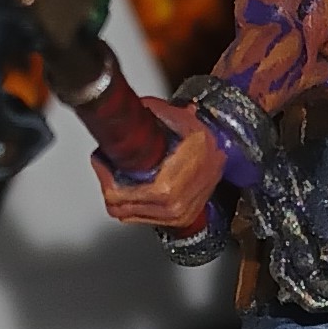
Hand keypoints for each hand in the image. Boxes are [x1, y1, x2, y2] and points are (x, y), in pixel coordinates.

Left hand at [91, 98, 225, 229]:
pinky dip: (133, 204)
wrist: (225, 154)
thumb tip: (131, 108)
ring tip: (118, 174)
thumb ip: (153, 112)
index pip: (118, 196)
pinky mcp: (178, 220)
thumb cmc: (205, 141)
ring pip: (128, 215)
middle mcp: (171, 207)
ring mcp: (175, 217)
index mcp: (166, 189)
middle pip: (119, 208)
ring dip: (119, 195)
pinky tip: (134, 186)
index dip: (104, 176)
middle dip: (108, 185)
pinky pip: (142, 218)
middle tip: (106, 166)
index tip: (102, 160)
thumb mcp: (178, 119)